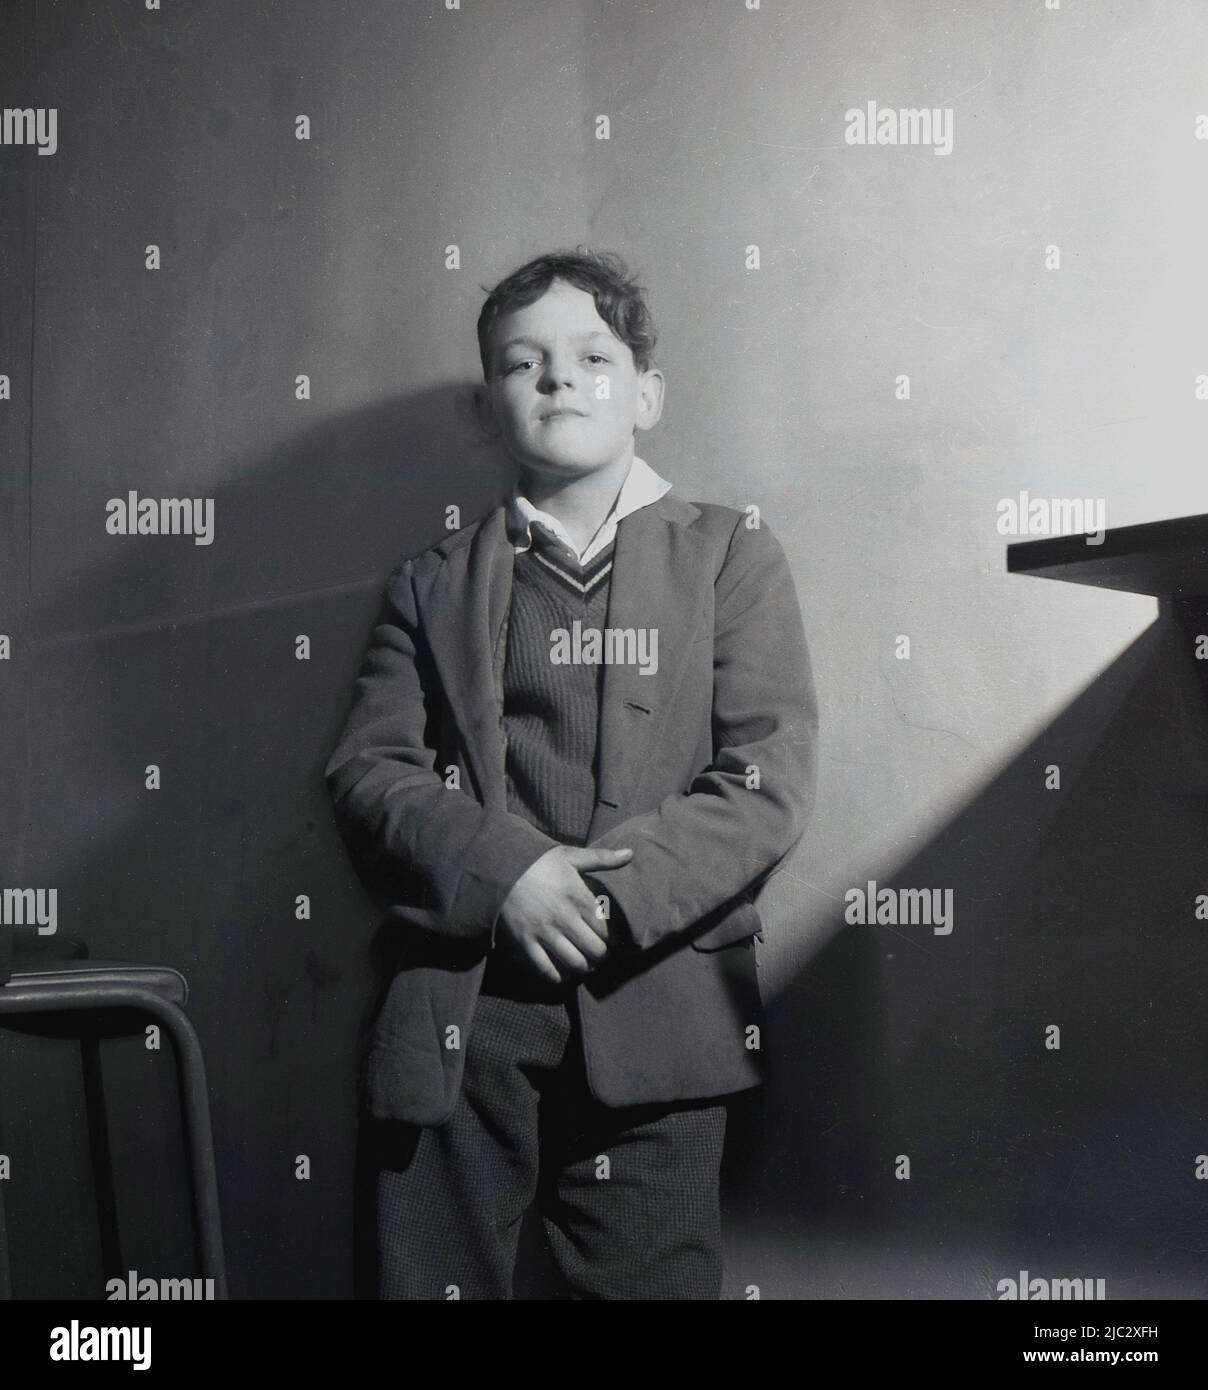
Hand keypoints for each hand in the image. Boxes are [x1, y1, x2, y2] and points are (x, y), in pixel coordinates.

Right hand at [497, 845, 633, 984]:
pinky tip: (562, 974)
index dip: (611, 939)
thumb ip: (602, 858)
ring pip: (575, 962)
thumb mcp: (570, 856)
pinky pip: (545, 968)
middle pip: (595, 950)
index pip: (606, 930)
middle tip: (599, 954)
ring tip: (585, 964)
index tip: (610, 940)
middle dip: (600, 956)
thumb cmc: (537, 862)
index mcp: (578, 898)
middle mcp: (564, 918)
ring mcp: (544, 932)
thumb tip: (630, 853)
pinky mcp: (526, 942)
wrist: (499, 869)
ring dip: (584, 968)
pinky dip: (557, 976)